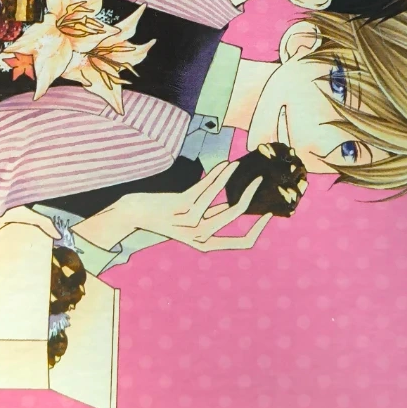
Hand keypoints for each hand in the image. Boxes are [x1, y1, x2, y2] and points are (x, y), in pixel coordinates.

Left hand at [73, 162, 271, 252]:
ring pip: (220, 196)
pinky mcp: (179, 206)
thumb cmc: (169, 213)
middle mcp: (199, 236)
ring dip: (231, 177)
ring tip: (240, 165)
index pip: (242, 243)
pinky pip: (205, 187)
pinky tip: (226, 164)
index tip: (270, 213)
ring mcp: (188, 221)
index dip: (259, 229)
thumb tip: (242, 202)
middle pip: (234, 214)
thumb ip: (217, 214)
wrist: (136, 212)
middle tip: (260, 179)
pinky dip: (218, 174)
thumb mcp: (196, 219)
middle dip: (251, 195)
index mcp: (206, 243)